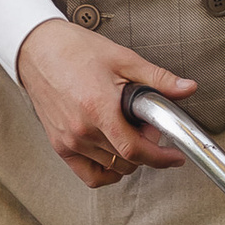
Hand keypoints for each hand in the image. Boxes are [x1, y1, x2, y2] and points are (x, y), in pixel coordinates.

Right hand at [17, 18, 197, 188]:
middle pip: (127, 161)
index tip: (174, 157)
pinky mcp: (60, 145)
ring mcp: (69, 141)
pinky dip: (107, 171)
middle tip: (146, 126)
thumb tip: (186, 88)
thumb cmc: (74, 51)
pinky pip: (89, 174)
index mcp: (99, 109)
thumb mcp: (123, 59)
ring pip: (112, 168)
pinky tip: (114, 155)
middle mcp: (82, 130)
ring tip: (127, 131)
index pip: (136, 151)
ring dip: (128, 157)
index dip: (161, 158)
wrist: (38, 49)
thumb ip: (158, 78)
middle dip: (147, 148)